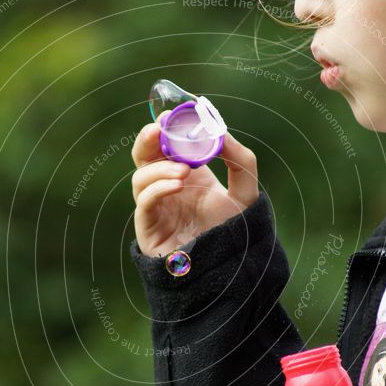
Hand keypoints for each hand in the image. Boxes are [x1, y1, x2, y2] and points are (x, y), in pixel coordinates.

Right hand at [130, 111, 258, 256]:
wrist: (232, 269)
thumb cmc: (236, 233)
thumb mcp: (245, 191)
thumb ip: (240, 161)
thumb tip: (222, 134)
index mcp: (187, 176)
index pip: (165, 146)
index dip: (165, 129)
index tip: (172, 116)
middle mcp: (167, 190)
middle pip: (143, 158)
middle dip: (146, 140)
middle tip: (159, 129)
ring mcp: (156, 209)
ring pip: (140, 179)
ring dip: (159, 169)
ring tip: (185, 172)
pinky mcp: (149, 229)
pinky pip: (144, 203)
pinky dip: (157, 189)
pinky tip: (178, 184)